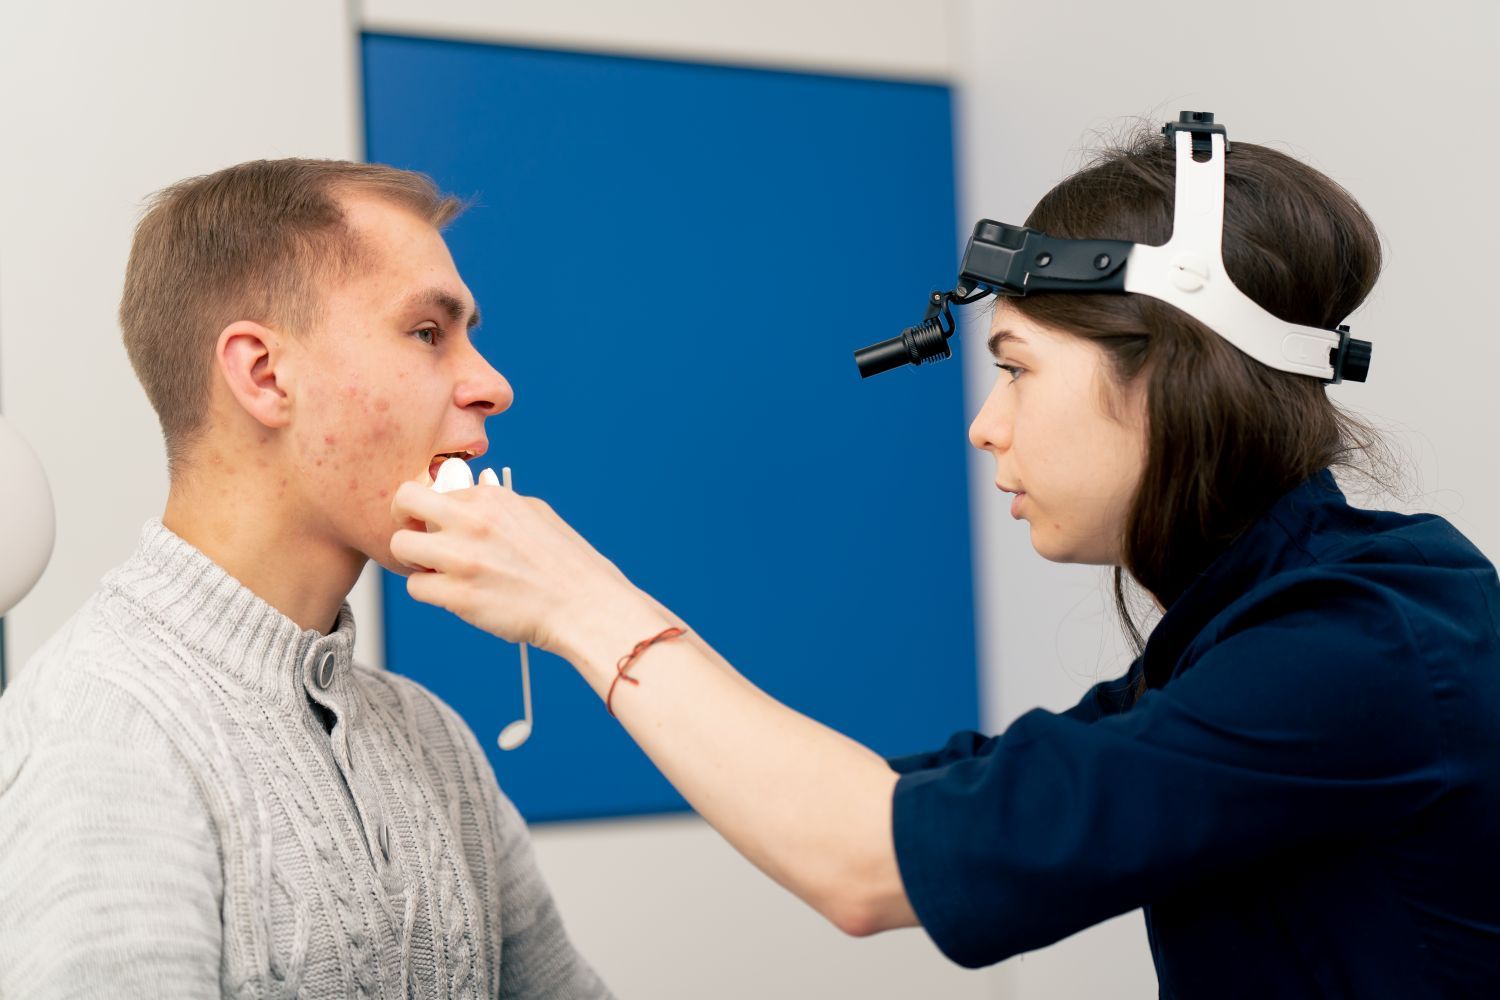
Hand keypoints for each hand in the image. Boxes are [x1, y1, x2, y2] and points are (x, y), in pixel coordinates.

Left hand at [388, 479, 654, 657]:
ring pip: (401, 548)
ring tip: (438, 570)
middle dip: (405, 519)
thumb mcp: (535, 514)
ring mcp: (462, 559)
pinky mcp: (459, 596)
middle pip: (403, 502)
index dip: (430, 506)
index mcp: (490, 497)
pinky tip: (455, 594)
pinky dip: (431, 593)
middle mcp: (472, 521)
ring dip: (415, 560)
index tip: (435, 520)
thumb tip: (473, 489)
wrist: (584, 606)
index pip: (433, 487)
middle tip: (418, 537)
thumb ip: (497, 501)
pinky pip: (417, 588)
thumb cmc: (566, 564)